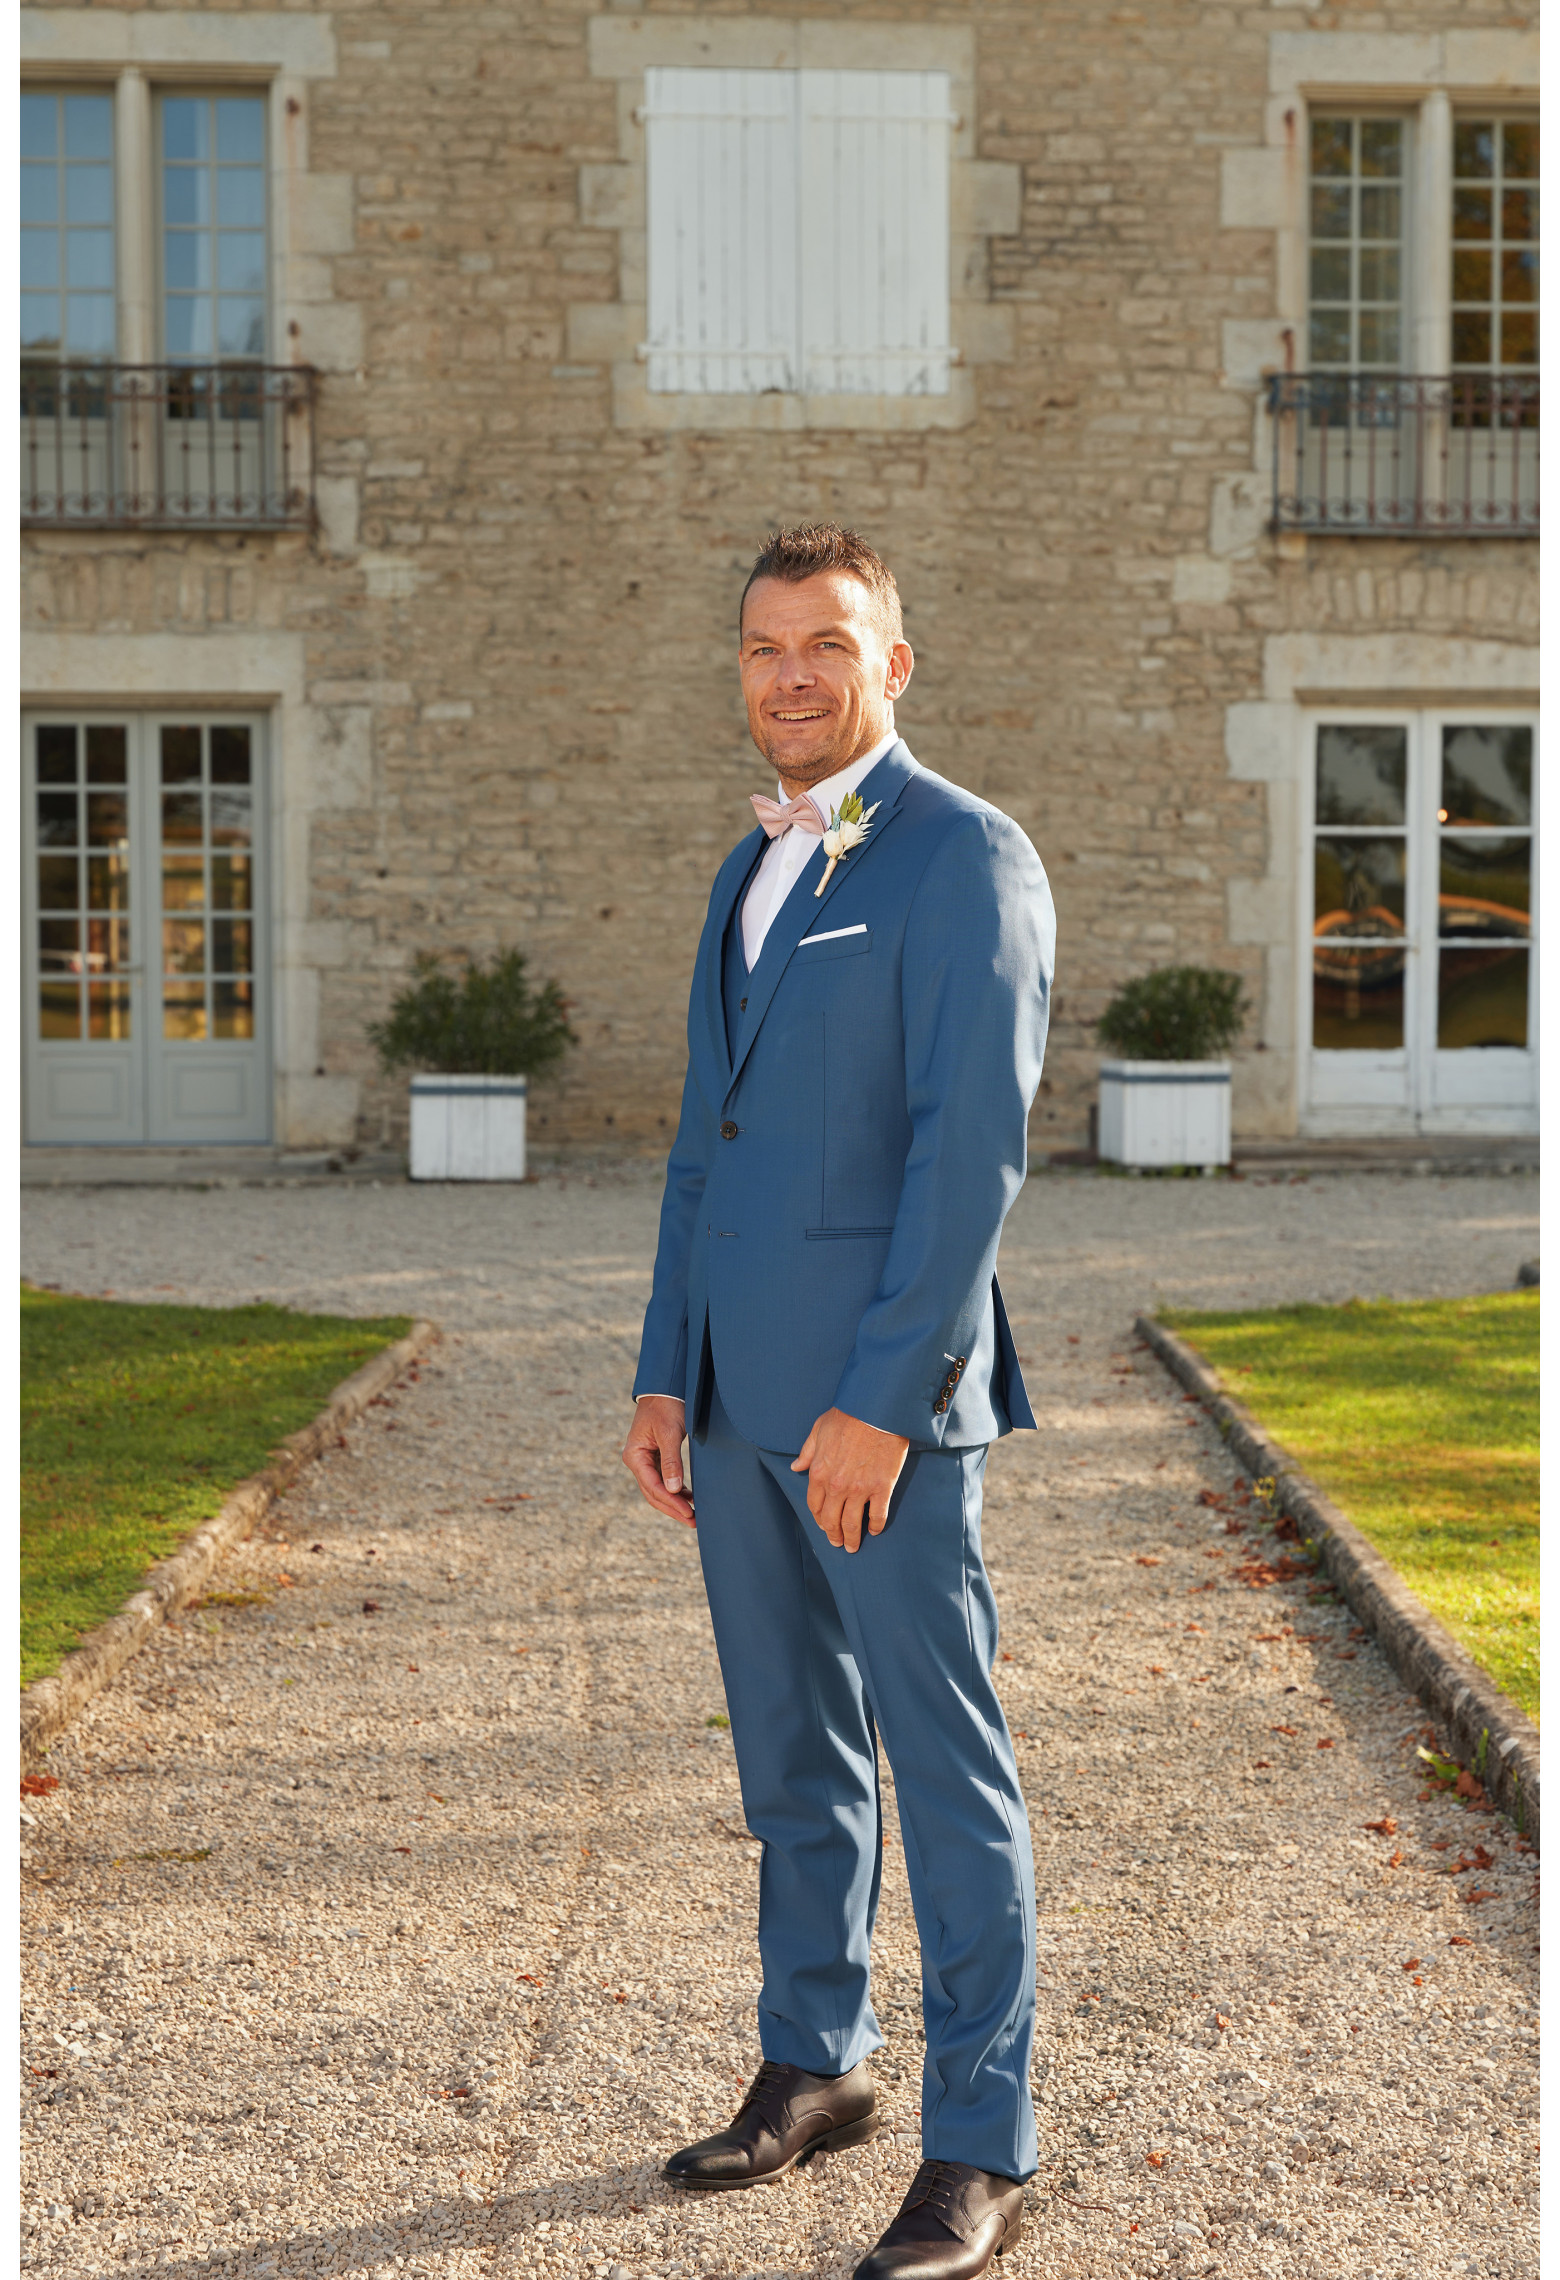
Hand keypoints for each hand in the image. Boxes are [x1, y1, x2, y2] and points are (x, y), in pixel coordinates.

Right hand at [622, 1396, 693, 1527]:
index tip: (689, 1512)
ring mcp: (644, 1460)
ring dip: (674, 1502)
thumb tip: (673, 1489)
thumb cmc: (667, 1406)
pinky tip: (689, 1497)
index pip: (653, 1486)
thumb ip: (671, 1461)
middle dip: (673, 1508)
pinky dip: (675, 1490)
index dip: (671, 1502)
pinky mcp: (654, 1458)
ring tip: (693, 1514)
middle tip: (693, 1521)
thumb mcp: (670, 1433)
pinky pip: (663, 1479)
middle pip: (653, 1493)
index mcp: (634, 1455)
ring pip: (658, 1489)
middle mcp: (636, 1460)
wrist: (665, 1388)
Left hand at [792, 1407, 909, 1552]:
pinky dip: (875, 1526)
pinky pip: (878, 1515)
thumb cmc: (847, 1416)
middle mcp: (837, 1486)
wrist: (876, 1410)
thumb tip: (796, 1466)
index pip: (815, 1505)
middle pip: (832, 1520)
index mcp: (819, 1473)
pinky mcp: (881, 1488)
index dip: (818, 1518)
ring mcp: (860, 1489)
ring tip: (853, 1546)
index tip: (823, 1525)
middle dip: (833, 1535)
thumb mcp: (818, 1430)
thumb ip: (807, 1452)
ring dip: (852, 1538)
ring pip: (852, 1523)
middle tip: (838, 1543)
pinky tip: (874, 1530)